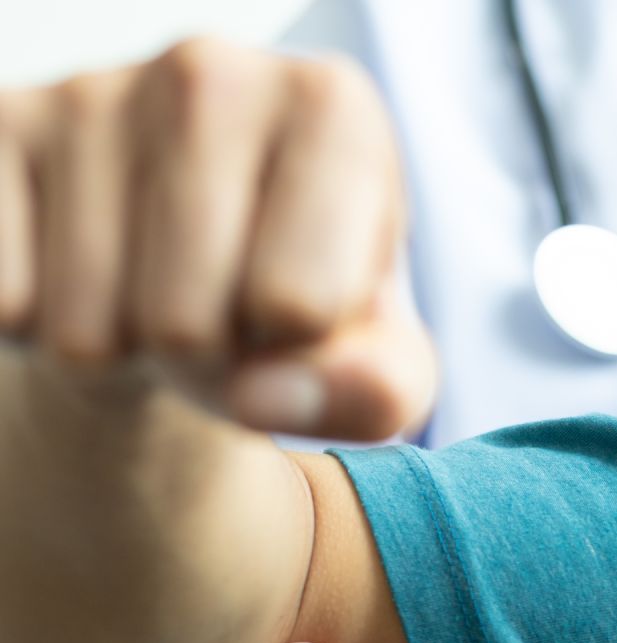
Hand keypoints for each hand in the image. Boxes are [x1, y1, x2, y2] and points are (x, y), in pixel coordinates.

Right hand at [0, 37, 432, 438]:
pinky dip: (38, 328)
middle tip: (221, 313)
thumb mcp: (378, 366)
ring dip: (122, 350)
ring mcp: (91, 90)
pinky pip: (4, 302)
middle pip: (185, 323)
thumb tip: (270, 396)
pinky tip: (81, 277)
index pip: (299, 307)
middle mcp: (214, 70)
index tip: (304, 306)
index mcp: (334, 109)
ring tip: (156, 295)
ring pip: (85, 327)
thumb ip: (375, 392)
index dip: (294, 347)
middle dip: (204, 360)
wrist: (186, 281)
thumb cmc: (300, 316)